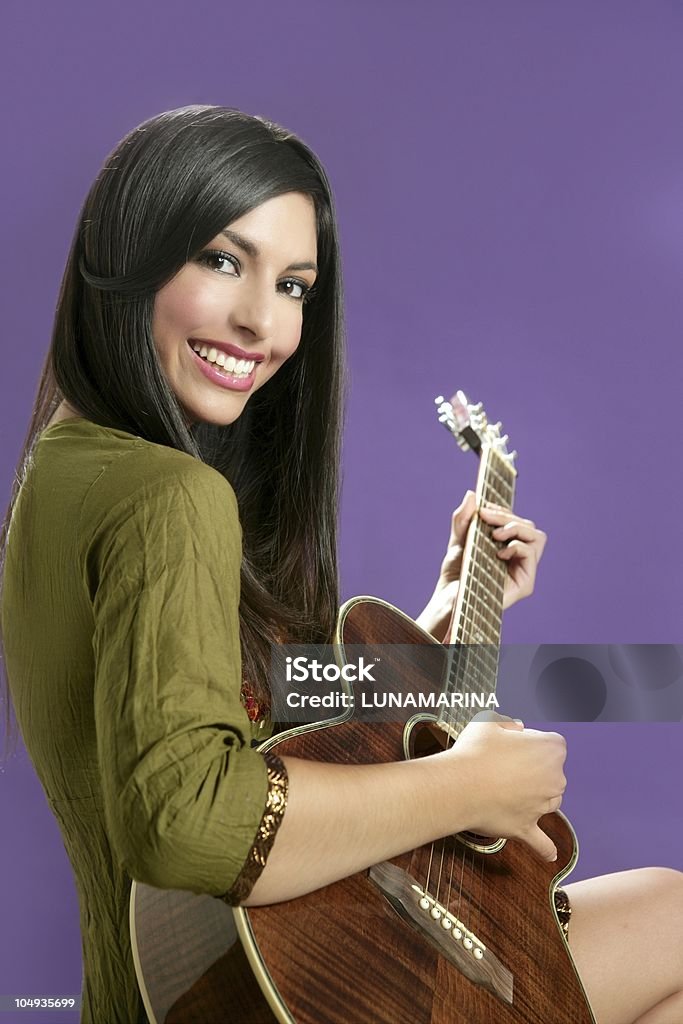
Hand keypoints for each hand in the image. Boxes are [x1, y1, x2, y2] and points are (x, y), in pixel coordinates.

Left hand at [416, 491, 546, 640]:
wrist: (450, 597)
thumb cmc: (456, 572)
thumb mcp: (458, 539)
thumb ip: (464, 518)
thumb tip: (471, 494)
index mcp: (507, 545)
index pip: (516, 520)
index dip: (503, 510)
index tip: (484, 507)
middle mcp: (519, 557)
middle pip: (528, 526)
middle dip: (507, 516)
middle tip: (486, 516)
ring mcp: (524, 569)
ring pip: (537, 536)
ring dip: (517, 527)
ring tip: (495, 534)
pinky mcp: (525, 583)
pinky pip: (531, 554)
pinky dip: (517, 546)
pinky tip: (499, 552)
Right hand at [446, 712, 566, 861]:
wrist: (458, 785)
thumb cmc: (475, 752)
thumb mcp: (488, 722)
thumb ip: (507, 723)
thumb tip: (517, 729)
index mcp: (550, 749)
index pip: (551, 742)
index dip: (530, 742)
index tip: (511, 744)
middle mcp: (554, 778)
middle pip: (551, 772)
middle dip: (532, 769)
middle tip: (501, 765)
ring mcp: (541, 806)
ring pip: (547, 801)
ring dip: (535, 796)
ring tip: (506, 790)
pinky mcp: (526, 827)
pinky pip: (540, 841)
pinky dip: (544, 848)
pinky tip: (549, 854)